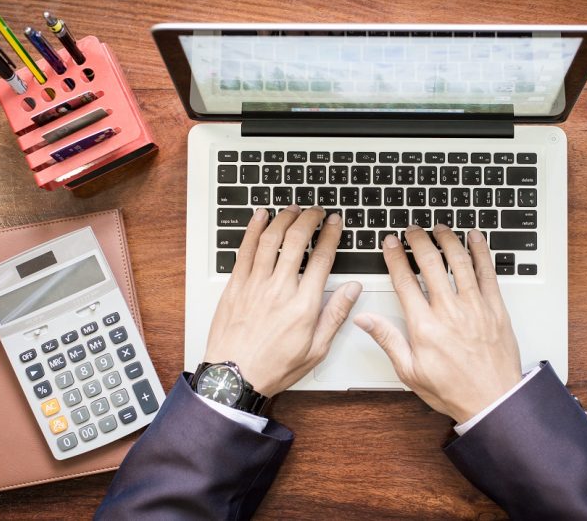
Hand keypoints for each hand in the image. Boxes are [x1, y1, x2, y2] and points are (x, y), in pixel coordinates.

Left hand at [204, 205, 361, 396]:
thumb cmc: (273, 367)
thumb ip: (335, 315)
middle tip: (315, 211)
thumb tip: (352, 290)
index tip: (335, 222)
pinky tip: (260, 217)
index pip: (322, 258)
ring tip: (293, 210)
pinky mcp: (235, 285)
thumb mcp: (316, 349)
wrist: (234, 377)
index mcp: (304, 305)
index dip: (330, 234)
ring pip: (271, 239)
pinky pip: (245, 249)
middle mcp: (279, 289)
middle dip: (309, 219)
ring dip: (283, 219)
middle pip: (296, 240)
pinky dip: (254, 229)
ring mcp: (255, 284)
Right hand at [354, 225, 521, 423]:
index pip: (405, 280)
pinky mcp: (495, 308)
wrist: (493, 401)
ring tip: (439, 228)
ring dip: (447, 239)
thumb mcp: (410, 371)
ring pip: (459, 261)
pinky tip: (474, 237)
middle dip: (418, 241)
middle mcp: (449, 311)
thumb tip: (364, 319)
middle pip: (430, 263)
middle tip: (412, 230)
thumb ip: (387, 339)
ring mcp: (474, 307)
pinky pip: (488, 272)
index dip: (394, 257)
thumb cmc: (453, 390)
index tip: (390, 243)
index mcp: (424, 326)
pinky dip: (480, 251)